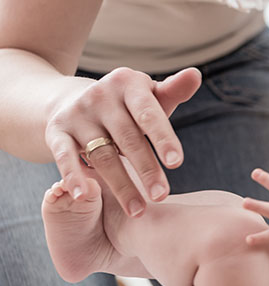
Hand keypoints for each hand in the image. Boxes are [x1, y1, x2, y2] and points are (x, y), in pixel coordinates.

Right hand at [44, 67, 201, 216]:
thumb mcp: (150, 96)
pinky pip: (64, 156)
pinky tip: (84, 196)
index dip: (163, 138)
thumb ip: (174, 91)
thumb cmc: (128, 105)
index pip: (149, 114)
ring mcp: (77, 114)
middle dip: (146, 169)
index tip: (177, 164)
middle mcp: (100, 96)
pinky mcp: (57, 131)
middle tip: (162, 195)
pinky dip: (73, 176)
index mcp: (129, 84)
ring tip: (139, 210)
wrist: (73, 98)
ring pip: (102, 154)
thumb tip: (195, 75)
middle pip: (128, 139)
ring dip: (120, 185)